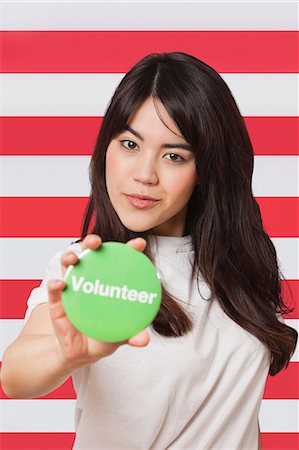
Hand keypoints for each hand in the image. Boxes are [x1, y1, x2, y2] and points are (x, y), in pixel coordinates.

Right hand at [47, 234, 149, 368]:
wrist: (81, 353)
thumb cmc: (104, 336)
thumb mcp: (120, 335)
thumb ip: (132, 334)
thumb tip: (144, 340)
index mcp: (109, 281)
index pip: (120, 260)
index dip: (129, 249)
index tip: (139, 244)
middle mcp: (90, 278)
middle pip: (91, 253)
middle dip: (92, 242)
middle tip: (96, 242)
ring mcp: (73, 288)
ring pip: (69, 266)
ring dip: (69, 257)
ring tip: (73, 258)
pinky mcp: (58, 302)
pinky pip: (54, 290)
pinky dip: (55, 284)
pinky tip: (60, 283)